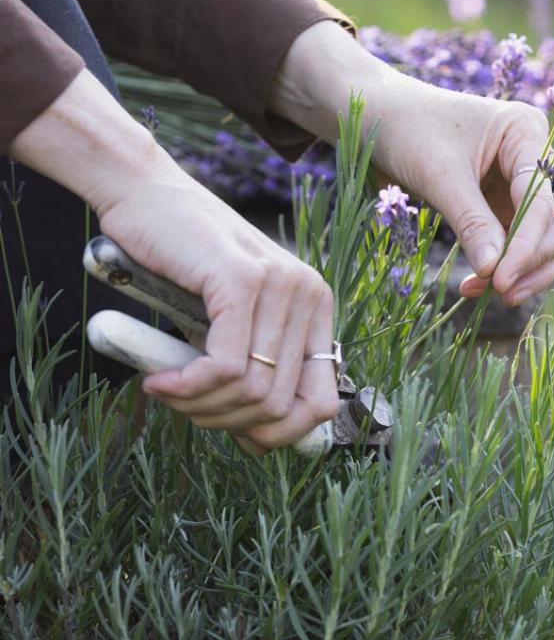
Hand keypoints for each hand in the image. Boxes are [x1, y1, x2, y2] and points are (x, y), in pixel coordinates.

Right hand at [12, 70, 338, 452]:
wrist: (146, 197)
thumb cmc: (181, 265)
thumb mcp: (229, 323)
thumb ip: (252, 369)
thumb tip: (262, 443)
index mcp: (316, 309)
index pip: (322, 403)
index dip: (279, 436)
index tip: (235, 437)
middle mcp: (309, 296)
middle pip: (281, 407)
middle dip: (227, 423)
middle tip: (185, 407)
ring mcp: (280, 286)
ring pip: (253, 392)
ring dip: (201, 407)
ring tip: (168, 390)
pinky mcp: (241, 281)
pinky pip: (223, 366)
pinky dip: (188, 386)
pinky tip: (159, 381)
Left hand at [273, 22, 553, 305]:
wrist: (374, 118)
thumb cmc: (405, 129)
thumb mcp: (439, 175)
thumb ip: (472, 223)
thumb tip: (496, 274)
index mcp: (526, 132)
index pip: (547, 199)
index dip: (531, 243)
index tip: (502, 279)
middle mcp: (534, 157)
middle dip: (541, 259)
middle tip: (505, 290)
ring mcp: (520, 184)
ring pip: (549, 239)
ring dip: (525, 270)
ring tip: (484, 292)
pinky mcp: (502, 206)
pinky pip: (518, 245)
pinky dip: (503, 268)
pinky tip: (476, 284)